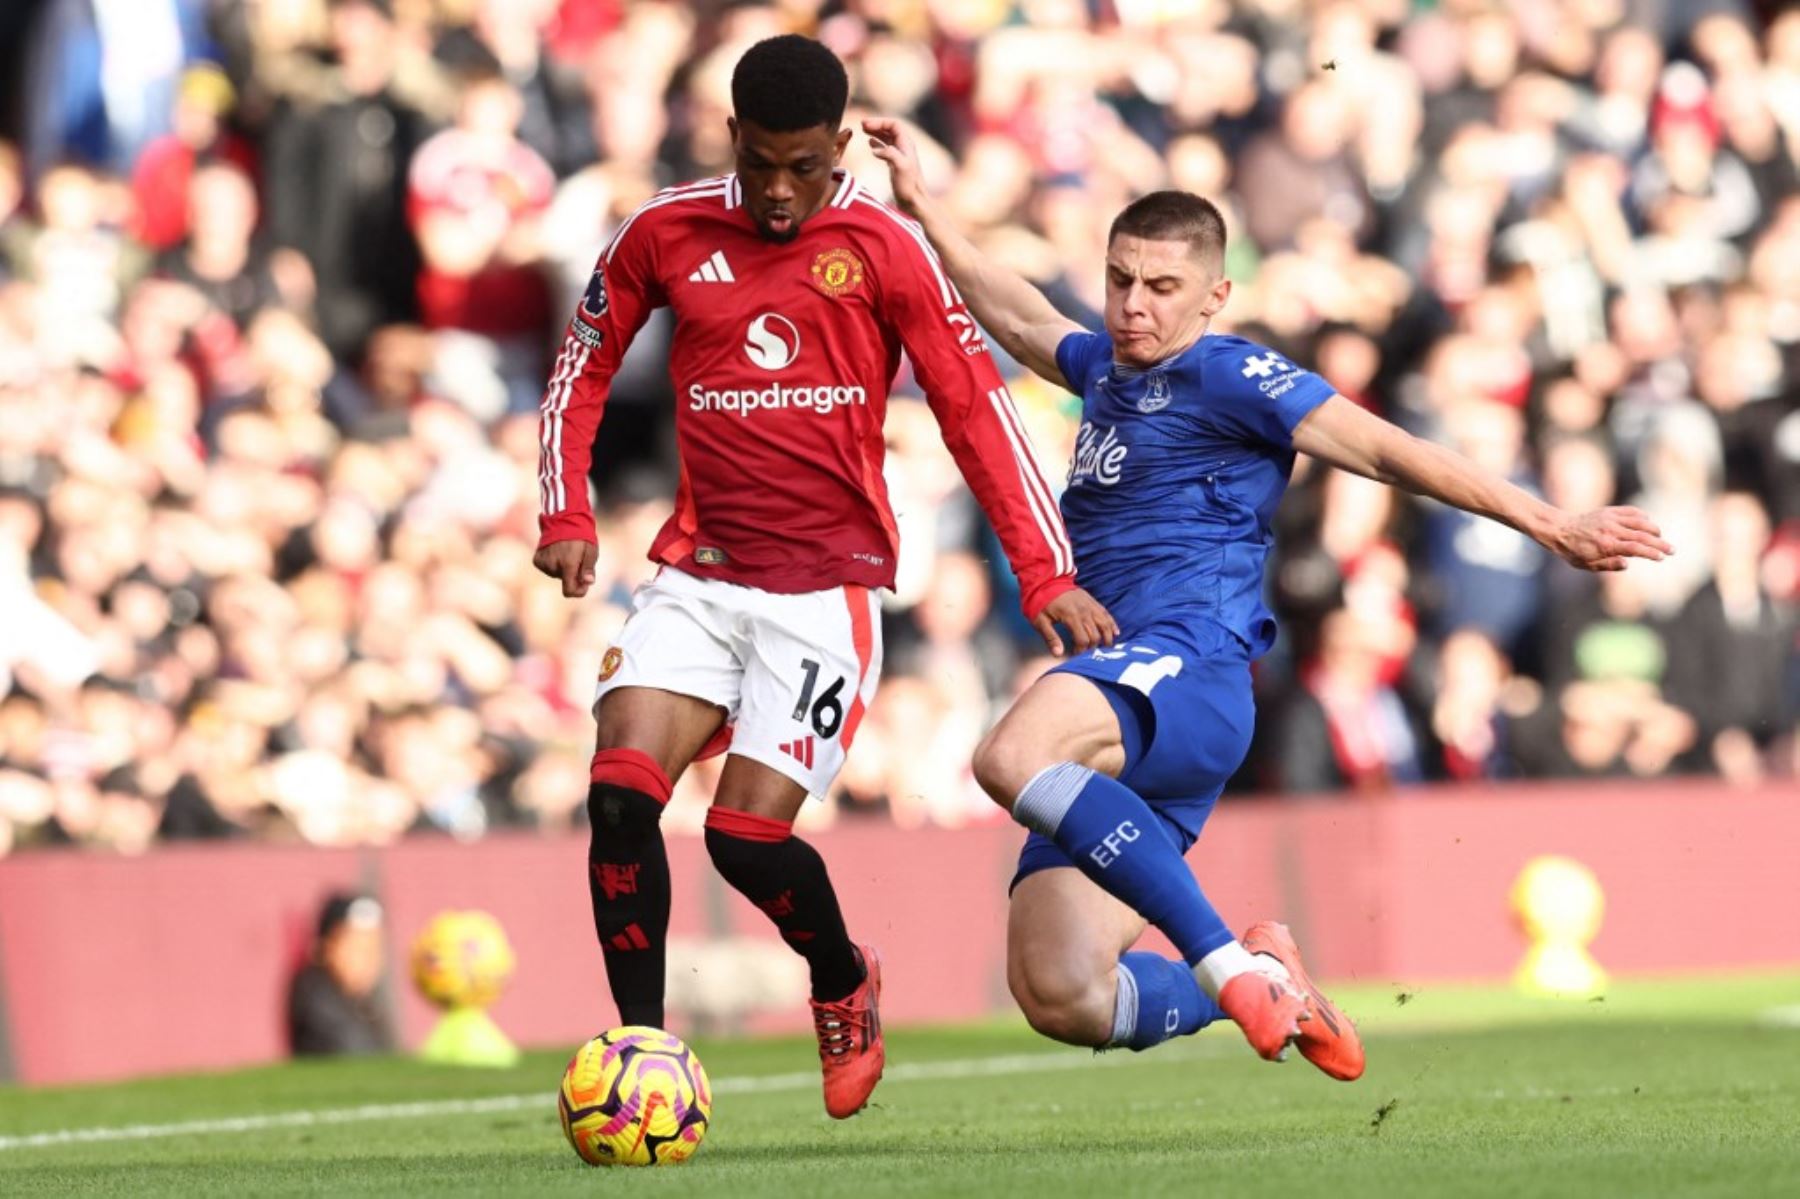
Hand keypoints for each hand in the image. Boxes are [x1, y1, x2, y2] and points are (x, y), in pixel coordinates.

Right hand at [533, 539, 597, 597]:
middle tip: (578, 558)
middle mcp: (553, 565)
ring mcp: (544, 562)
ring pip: (556, 574)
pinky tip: (557, 552)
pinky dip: (553, 563)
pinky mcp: (537, 559)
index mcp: (568, 564)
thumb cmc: (581, 535)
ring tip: (567, 552)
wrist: (563, 518)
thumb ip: (588, 568)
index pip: (569, 590)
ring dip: (562, 568)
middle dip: (572, 574)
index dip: (578, 592)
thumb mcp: (591, 550)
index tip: (584, 585)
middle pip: (564, 580)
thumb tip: (588, 582)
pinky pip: (547, 568)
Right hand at [861, 117, 925, 215]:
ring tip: (863, 130)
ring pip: (887, 138)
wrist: (914, 202)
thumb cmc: (908, 186)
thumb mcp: (900, 167)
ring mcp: (900, 155)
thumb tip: (874, 149)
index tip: (865, 125)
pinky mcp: (895, 164)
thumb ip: (889, 154)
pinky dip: (877, 143)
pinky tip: (870, 144)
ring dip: (876, 132)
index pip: (894, 124)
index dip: (879, 122)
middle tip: (862, 125)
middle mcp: (904, 147)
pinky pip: (886, 148)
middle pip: (890, 129)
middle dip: (876, 125)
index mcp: (906, 144)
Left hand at [1031, 588, 1119, 657]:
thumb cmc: (1041, 601)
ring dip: (1107, 637)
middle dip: (1093, 646)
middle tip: (1088, 652)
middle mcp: (1084, 611)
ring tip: (1106, 646)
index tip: (1076, 654)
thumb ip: (1050, 638)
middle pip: (1095, 634)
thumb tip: (1058, 654)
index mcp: (1071, 617)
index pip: (1083, 640)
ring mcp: (1090, 605)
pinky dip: (1112, 623)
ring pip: (1105, 624)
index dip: (1081, 651)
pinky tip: (1116, 632)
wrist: (1046, 580)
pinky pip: (1105, 613)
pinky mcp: (1092, 601)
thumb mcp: (1040, 621)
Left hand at [1550, 506, 1672, 571]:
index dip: (1650, 553)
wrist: (1559, 530)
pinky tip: (1647, 522)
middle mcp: (1611, 530)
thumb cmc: (1573, 551)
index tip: (1661, 557)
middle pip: (1642, 535)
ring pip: (1640, 521)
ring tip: (1660, 537)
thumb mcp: (1587, 565)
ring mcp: (1611, 519)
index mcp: (1606, 545)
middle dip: (1659, 543)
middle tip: (1672, 550)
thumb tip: (1627, 564)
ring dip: (1654, 529)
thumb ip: (1608, 565)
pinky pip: (1630, 511)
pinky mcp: (1609, 511)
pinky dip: (1642, 516)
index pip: (1635, 548)